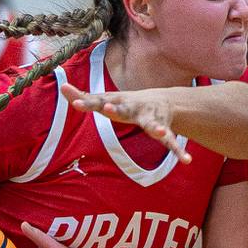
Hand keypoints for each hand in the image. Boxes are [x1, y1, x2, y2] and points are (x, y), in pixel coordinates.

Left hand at [61, 83, 190, 163]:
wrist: (163, 100)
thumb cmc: (127, 104)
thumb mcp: (105, 99)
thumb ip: (83, 96)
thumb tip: (62, 87)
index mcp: (118, 103)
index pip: (100, 102)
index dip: (88, 103)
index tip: (75, 103)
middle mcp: (134, 108)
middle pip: (124, 110)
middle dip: (116, 110)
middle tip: (108, 109)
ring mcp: (151, 118)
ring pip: (153, 124)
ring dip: (156, 129)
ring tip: (161, 133)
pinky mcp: (165, 129)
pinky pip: (172, 143)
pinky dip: (179, 151)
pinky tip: (186, 160)